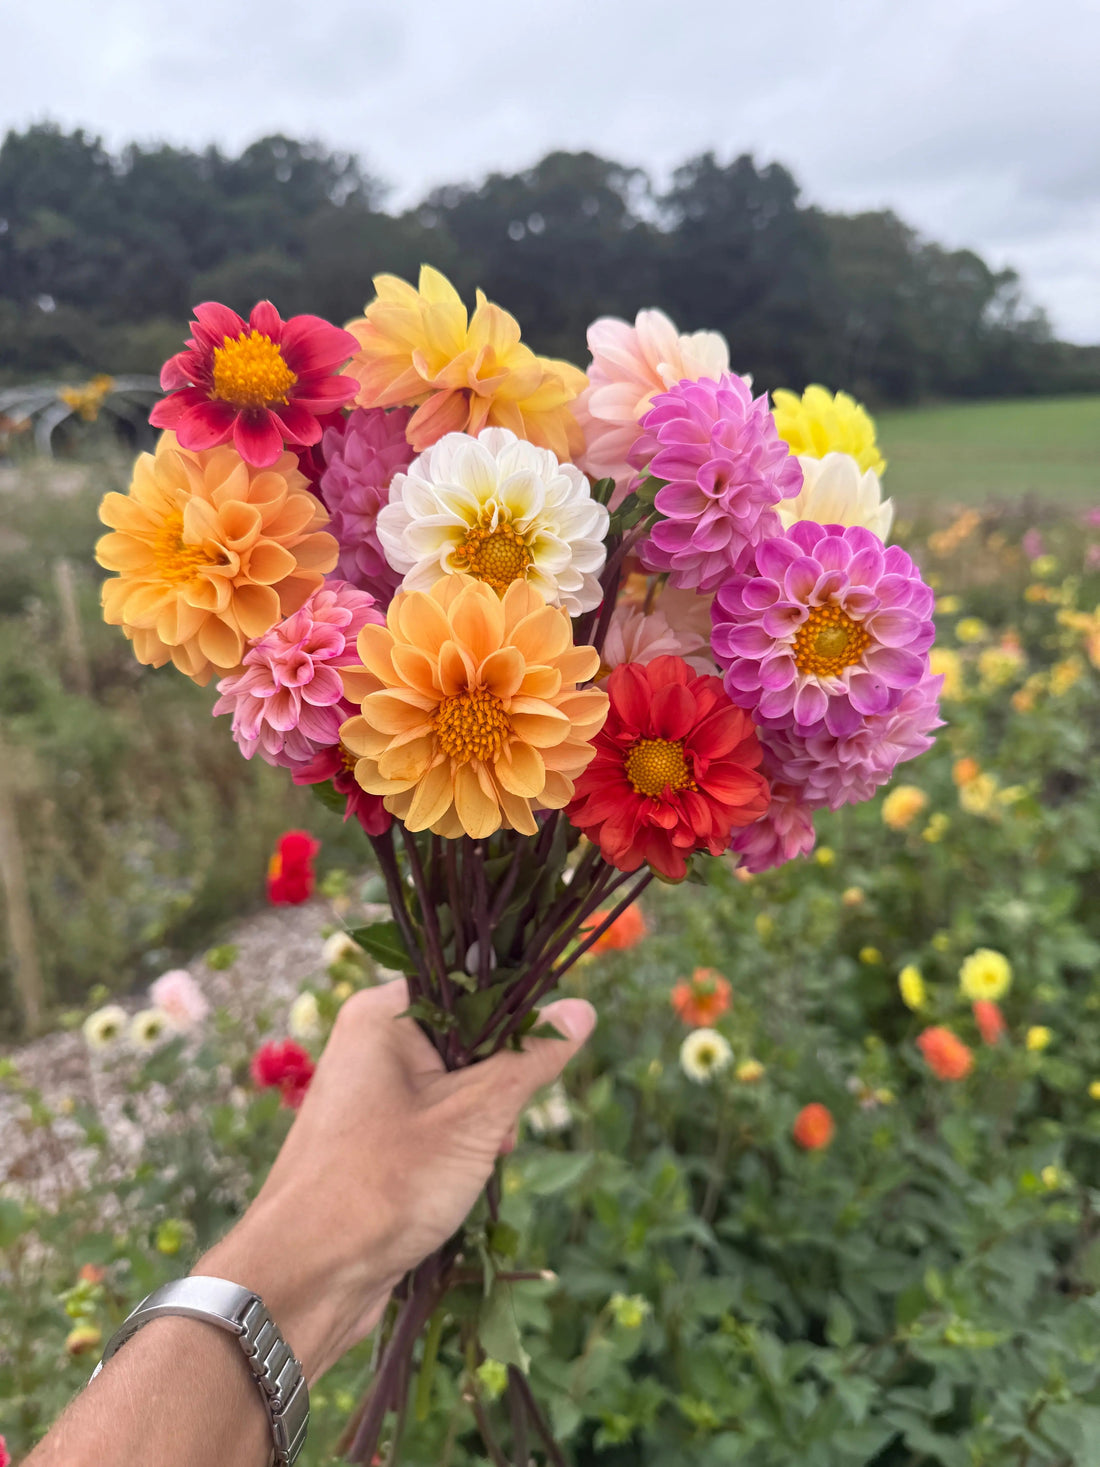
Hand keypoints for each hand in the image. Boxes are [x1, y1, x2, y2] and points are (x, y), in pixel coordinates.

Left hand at [198, 979, 595, 1380]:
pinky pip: (431, 1123)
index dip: (512, 1011)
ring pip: (452, 1085)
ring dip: (482, 1119)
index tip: (546, 1046)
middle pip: (464, 1036)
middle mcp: (368, 1045)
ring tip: (488, 1155)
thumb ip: (530, 1058)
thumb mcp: (474, 1116)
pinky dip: (458, 1146)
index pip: (466, 983)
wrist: (305, 1278)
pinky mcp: (370, 1140)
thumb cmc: (383, 1184)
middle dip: (499, 1080)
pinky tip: (468, 1180)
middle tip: (507, 1119)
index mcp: (381, 1015)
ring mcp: (366, 1095)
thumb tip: (582, 1010)